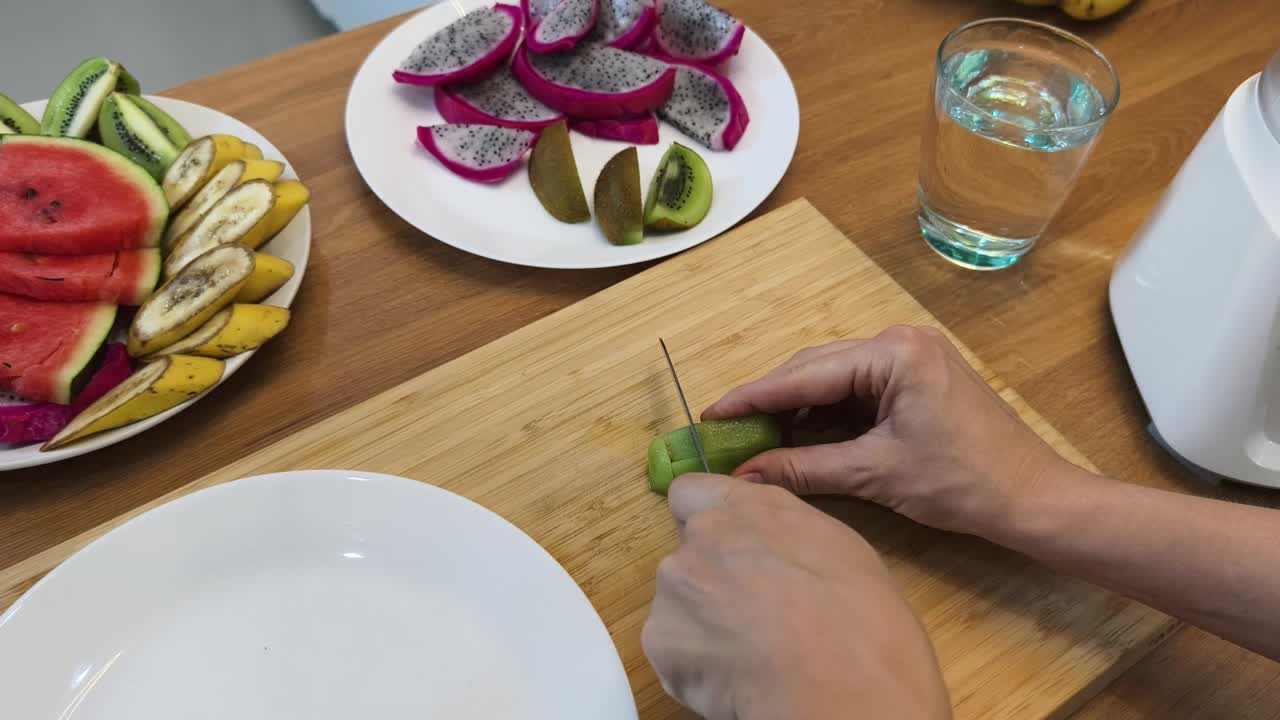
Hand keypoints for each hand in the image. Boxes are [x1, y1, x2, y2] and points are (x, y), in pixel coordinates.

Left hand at [642, 473, 949, 719]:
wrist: (841, 680)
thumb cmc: (863, 617)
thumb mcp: (839, 548)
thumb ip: (785, 534)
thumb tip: (775, 551)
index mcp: (750, 505)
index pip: (691, 494)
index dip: (703, 522)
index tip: (725, 550)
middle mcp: (704, 533)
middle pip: (687, 554)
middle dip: (709, 582)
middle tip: (751, 618)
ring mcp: (675, 584)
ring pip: (677, 604)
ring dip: (700, 624)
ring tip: (750, 655)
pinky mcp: (659, 637)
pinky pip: (671, 651)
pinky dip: (694, 666)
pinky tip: (736, 679)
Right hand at [703, 326, 1064, 537]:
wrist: (1032, 498)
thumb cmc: (963, 483)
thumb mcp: (875, 473)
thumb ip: (805, 468)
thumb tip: (746, 474)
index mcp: (895, 353)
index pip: (806, 374)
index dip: (754, 397)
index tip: (712, 414)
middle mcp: (901, 341)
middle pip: (815, 368)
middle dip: (771, 402)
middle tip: (729, 432)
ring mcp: (911, 356)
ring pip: (833, 378)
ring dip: (797, 409)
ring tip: (757, 439)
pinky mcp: (917, 377)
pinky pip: (857, 389)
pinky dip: (827, 414)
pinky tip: (800, 437)